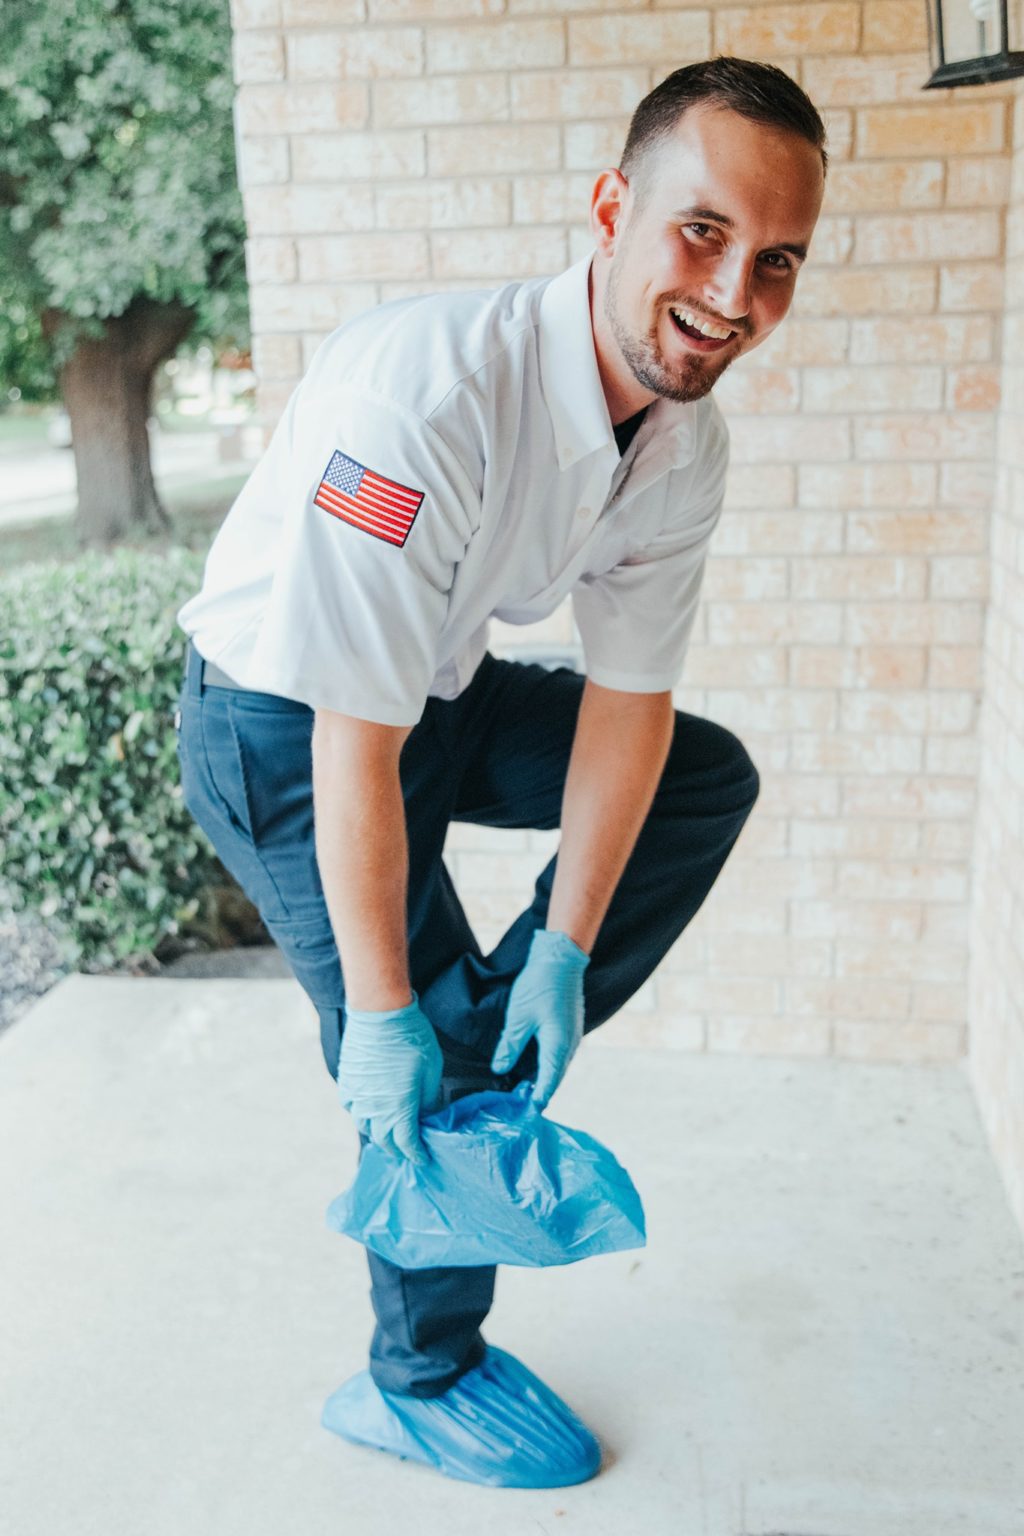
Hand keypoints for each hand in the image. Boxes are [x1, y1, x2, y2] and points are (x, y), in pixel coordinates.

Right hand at [338, 993, 442, 1163]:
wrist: (380, 1013)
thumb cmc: (412, 1040)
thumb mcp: (432, 1071)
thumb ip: (428, 1098)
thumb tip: (426, 1112)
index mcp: (399, 1111)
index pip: (407, 1144)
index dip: (416, 1154)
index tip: (423, 1158)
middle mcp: (375, 1110)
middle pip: (385, 1141)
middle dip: (398, 1148)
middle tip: (407, 1149)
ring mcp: (357, 1098)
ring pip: (365, 1127)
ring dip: (378, 1134)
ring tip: (388, 1133)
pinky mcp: (347, 1083)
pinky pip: (352, 1108)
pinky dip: (361, 1114)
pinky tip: (368, 1110)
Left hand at [491, 929, 589, 1108]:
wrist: (561, 960)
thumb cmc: (539, 986)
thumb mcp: (518, 1017)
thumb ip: (510, 1046)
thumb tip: (500, 1069)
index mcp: (558, 1047)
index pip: (547, 1083)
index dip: (535, 1100)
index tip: (522, 1114)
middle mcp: (569, 1046)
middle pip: (554, 1078)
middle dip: (538, 1092)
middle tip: (518, 1105)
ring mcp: (572, 1037)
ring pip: (557, 1067)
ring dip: (543, 1079)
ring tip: (522, 1090)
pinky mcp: (569, 1029)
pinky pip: (559, 1055)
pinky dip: (546, 1065)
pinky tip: (532, 1066)